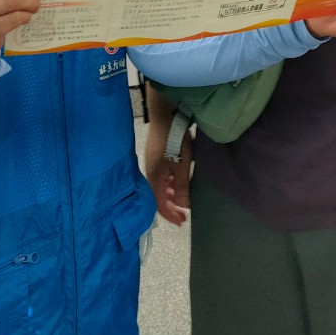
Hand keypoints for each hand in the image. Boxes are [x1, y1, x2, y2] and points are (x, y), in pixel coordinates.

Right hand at [144, 89, 191, 225]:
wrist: (165, 113)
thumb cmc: (173, 140)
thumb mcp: (181, 165)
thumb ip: (182, 186)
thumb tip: (184, 206)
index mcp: (154, 177)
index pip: (159, 203)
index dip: (170, 214)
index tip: (182, 221)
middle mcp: (151, 171)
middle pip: (159, 194)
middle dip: (172, 205)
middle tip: (184, 211)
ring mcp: (153, 161)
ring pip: (162, 184)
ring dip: (172, 192)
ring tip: (184, 196)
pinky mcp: (157, 152)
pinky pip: (163, 174)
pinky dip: (171, 181)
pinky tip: (180, 178)